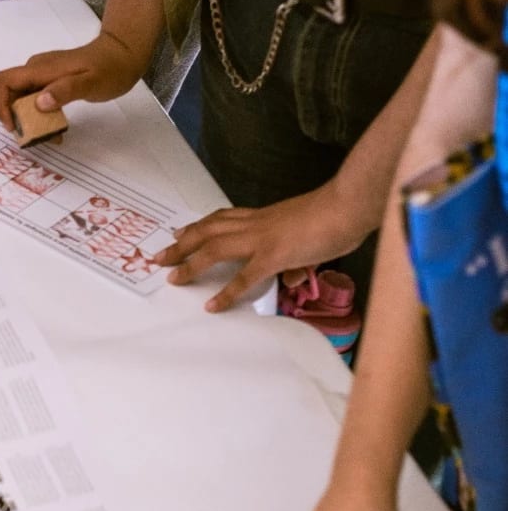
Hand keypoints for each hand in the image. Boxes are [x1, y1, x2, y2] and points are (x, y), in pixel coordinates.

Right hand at [0, 32, 140, 133]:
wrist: (122, 54)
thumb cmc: (110, 69)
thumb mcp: (91, 83)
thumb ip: (65, 91)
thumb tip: (39, 103)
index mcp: (41, 69)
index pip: (3, 81)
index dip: (0, 105)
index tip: (13, 125)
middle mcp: (36, 70)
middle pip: (9, 94)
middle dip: (15, 118)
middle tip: (34, 137)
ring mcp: (43, 75)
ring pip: (22, 99)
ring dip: (28, 120)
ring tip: (48, 136)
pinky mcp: (50, 81)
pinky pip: (35, 99)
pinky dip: (40, 116)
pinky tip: (56, 128)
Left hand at [153, 181, 370, 313]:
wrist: (349, 205)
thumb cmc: (336, 215)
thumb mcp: (307, 235)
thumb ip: (296, 256)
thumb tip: (293, 276)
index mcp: (264, 216)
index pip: (224, 218)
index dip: (200, 226)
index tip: (181, 232)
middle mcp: (256, 224)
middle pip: (208, 230)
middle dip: (182, 243)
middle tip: (161, 256)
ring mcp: (263, 238)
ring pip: (215, 247)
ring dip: (190, 263)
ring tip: (172, 277)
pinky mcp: (275, 254)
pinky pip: (245, 277)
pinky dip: (227, 293)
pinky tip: (212, 305)